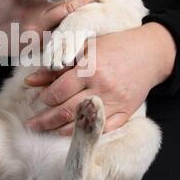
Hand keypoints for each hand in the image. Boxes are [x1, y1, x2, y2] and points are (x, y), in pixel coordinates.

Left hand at [25, 23, 175, 133]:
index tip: (37, 100)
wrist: (149, 53)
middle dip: (44, 120)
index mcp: (89, 68)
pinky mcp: (126, 113)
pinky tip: (72, 132)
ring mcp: (114, 102)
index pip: (59, 90)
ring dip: (60, 129)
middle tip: (31, 125)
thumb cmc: (114, 47)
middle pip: (66, 110)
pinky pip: (102, 129)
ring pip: (81, 123)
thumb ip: (57, 66)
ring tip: (47, 130)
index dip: (45, 98)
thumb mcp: (84, 49)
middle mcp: (101, 87)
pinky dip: (85, 132)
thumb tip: (30, 81)